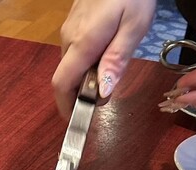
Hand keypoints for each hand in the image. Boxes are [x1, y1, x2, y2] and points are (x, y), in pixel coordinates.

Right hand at [53, 0, 156, 118]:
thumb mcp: (134, 27)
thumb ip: (117, 60)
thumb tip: (101, 92)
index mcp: (83, 44)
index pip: (62, 84)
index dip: (66, 107)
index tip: (78, 120)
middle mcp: (69, 38)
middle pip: (67, 77)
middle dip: (82, 94)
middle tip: (107, 96)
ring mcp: (69, 29)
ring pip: (72, 64)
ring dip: (86, 77)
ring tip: (111, 72)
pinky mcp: (74, 22)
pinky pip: (75, 51)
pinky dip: (86, 63)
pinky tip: (106, 54)